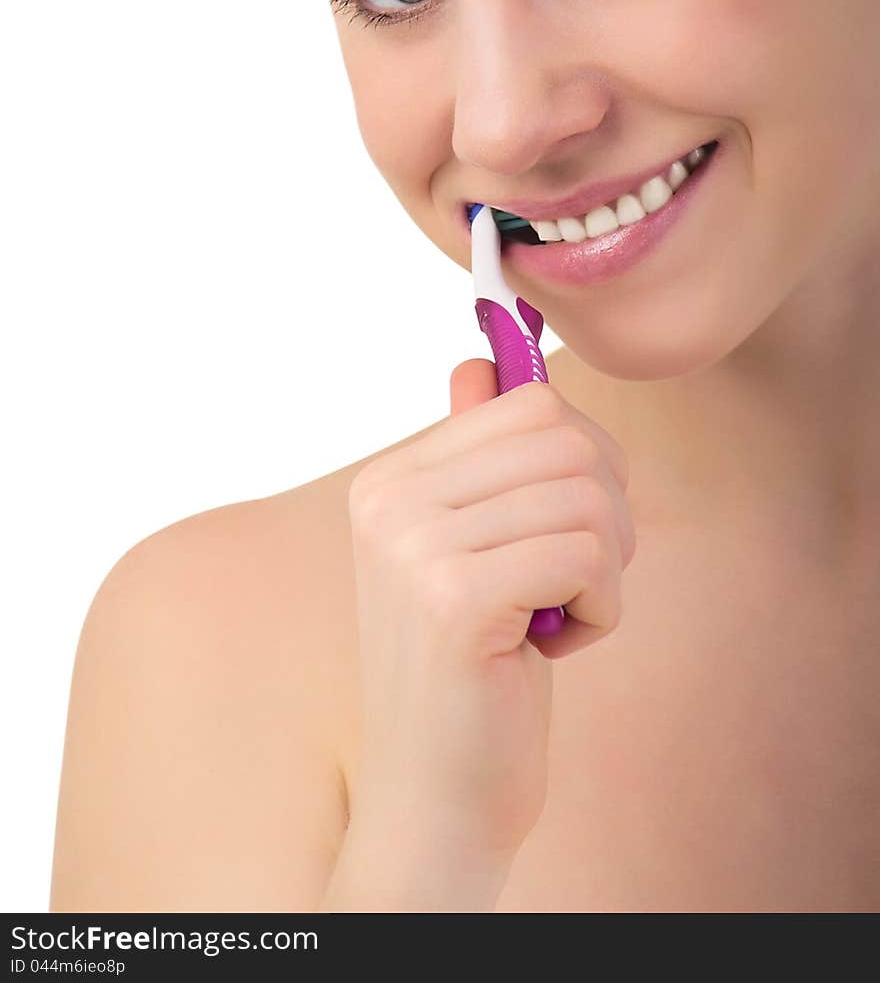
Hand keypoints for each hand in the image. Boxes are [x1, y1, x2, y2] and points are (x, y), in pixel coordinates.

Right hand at [344, 361, 634, 864]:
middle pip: (568, 438)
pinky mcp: (453, 598)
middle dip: (609, 510)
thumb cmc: (474, 670)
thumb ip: (478, 459)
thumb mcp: (475, 551)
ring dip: (608, 565)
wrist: (437, 796)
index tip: (567, 529)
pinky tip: (556, 644)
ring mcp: (413, 545)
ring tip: (560, 614)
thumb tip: (484, 361)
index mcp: (391, 479)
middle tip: (578, 577)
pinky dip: (603, 605)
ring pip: (588, 495)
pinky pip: (587, 553)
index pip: (530, 402)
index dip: (586, 463)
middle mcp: (389, 499)